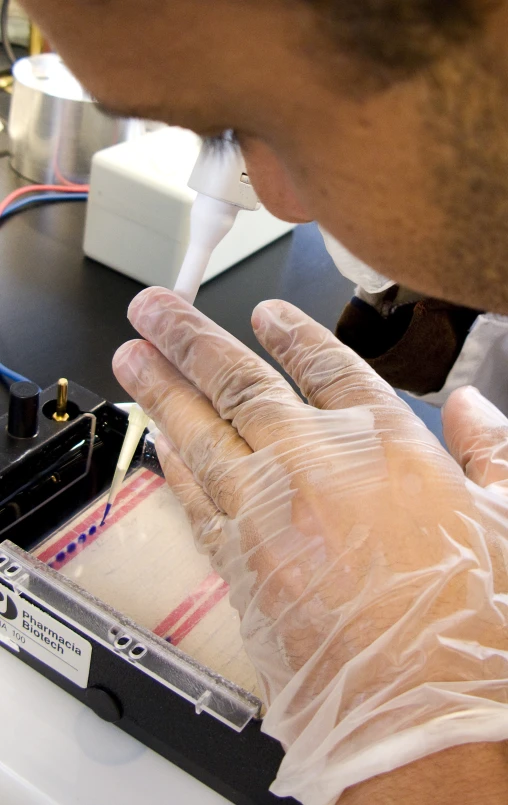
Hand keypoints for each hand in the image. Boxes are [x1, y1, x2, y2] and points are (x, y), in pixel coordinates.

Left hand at [113, 288, 507, 804]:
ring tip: (132, 357)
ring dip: (162, 389)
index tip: (263, 314)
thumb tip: (475, 410)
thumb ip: (492, 451)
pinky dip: (171, 468)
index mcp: (383, 441)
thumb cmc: (466, 620)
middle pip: (240, 382)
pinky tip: (155, 443)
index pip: (326, 365)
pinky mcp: (240, 563)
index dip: (291, 333)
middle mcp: (315, 463)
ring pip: (201, 432)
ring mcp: (268, 512)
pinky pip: (195, 501)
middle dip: (192, 339)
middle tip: (155, 309)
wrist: (421, 708)